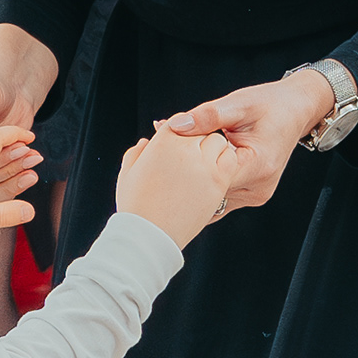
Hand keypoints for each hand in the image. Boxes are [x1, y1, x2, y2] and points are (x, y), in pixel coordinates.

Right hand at [112, 125, 237, 246]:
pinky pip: (230, 161)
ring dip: (214, 147)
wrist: (149, 236)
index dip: (181, 130)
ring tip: (205, 160)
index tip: (180, 141)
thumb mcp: (128, 173)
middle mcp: (186, 149)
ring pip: (219, 141)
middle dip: (198, 137)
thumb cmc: (135, 205)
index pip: (180, 121)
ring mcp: (204, 165)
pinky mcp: (219, 182)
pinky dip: (226, 161)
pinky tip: (216, 171)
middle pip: (201, 129)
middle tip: (193, 151)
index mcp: (163, 142)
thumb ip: (137, 152)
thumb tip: (146, 142)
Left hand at [162, 68, 332, 211]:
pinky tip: (193, 164)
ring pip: (212, 196)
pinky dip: (205, 180)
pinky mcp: (249, 194)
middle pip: (208, 191)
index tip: (163, 153)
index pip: (210, 178)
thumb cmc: (271, 105)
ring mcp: (254, 195)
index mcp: (257, 167)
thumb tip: (176, 126)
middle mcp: (257, 189)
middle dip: (185, 174)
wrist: (295, 110)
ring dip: (194, 179)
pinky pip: (220, 193)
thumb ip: (207, 116)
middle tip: (161, 154)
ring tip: (177, 158)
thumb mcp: (238, 104)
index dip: (183, 166)